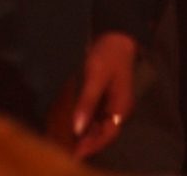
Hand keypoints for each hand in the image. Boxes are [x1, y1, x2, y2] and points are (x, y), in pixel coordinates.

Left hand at [72, 31, 137, 158]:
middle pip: (102, 133)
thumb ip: (87, 102)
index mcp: (121, 107)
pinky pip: (94, 116)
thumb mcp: (96, 76)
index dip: (92, 146)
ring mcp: (111, 104)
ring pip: (97, 126)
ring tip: (65, 140)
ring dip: (83, 134)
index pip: (108, 134)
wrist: (114, 34)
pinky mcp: (104, 98)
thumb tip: (76, 129)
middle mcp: (118, 109)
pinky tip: (70, 124)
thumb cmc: (108, 55)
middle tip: (66, 149)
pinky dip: (83, 122)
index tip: (75, 153)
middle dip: (85, 142)